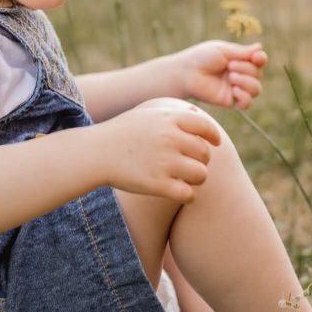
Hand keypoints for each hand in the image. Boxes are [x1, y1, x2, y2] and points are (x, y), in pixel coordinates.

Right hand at [99, 98, 221, 203]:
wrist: (96, 152)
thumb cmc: (122, 133)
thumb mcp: (147, 115)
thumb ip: (174, 116)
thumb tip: (198, 115)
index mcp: (169, 119)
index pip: (206, 127)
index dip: (213, 137)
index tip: (215, 144)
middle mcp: (170, 138)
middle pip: (205, 154)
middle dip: (200, 161)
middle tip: (189, 165)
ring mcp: (164, 161)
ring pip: (201, 175)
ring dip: (196, 180)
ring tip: (185, 179)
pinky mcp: (157, 184)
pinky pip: (188, 194)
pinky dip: (188, 196)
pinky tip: (181, 193)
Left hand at [175, 41, 267, 110]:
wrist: (186, 72)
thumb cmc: (202, 57)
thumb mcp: (223, 50)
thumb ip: (242, 52)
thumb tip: (260, 47)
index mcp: (238, 60)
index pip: (258, 61)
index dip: (261, 59)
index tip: (256, 57)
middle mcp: (239, 75)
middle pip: (257, 75)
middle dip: (247, 69)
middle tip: (229, 65)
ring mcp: (235, 89)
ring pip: (256, 89)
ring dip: (247, 82)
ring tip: (231, 77)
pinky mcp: (229, 101)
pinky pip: (246, 104)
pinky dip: (245, 96)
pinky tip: (234, 90)